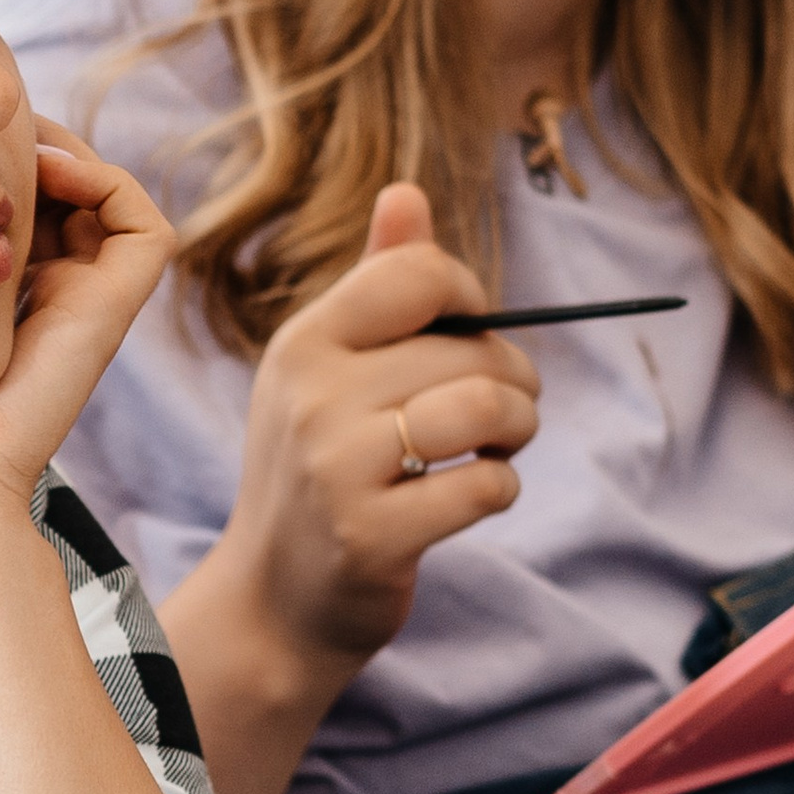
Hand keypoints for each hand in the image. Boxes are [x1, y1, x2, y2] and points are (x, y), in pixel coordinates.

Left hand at [0, 123, 173, 546]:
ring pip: (102, 203)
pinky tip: (42, 166)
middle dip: (13, 146)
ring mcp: (79, 312)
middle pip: (52, 200)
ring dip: (63, 150)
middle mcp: (38, 311)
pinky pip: (143, 225)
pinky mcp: (108, 314)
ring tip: (6, 138)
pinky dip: (105, 178)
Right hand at [206, 181, 540, 680]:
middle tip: (497, 416)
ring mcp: (336, 466)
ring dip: (517, 431)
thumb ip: (377, 285)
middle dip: (512, 382)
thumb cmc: (321, 471)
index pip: (419, 272)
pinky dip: (499, 490)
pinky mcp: (370, 534)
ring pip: (487, 408)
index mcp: (305, 342)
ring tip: (496, 449)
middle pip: (473, 348)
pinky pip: (486, 485)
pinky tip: (469, 497)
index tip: (469, 337)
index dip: (472, 297)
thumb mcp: (328, 372)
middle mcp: (312, 395)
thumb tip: (407, 192)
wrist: (276, 601)